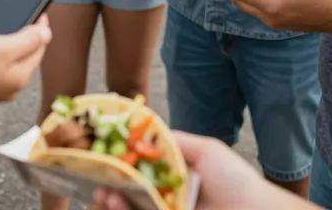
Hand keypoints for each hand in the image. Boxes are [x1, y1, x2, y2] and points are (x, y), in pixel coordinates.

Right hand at [0, 0, 50, 116]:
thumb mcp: (4, 48)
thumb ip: (28, 40)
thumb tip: (46, 34)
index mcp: (19, 75)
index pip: (38, 47)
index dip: (39, 27)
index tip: (38, 10)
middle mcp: (5, 80)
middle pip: (13, 44)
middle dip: (5, 20)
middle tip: (0, 3)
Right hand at [92, 131, 269, 209]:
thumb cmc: (236, 181)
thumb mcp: (205, 151)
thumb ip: (174, 142)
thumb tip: (144, 129)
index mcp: (169, 178)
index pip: (135, 172)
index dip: (116, 167)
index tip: (98, 159)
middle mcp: (163, 198)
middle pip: (126, 194)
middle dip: (106, 188)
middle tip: (95, 184)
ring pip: (129, 209)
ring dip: (112, 202)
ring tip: (103, 195)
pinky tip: (116, 203)